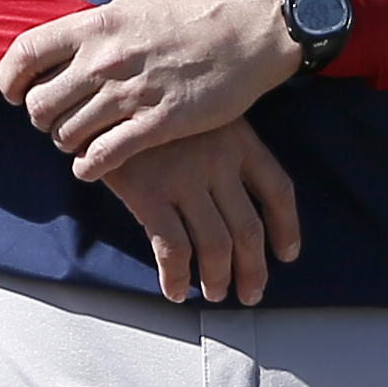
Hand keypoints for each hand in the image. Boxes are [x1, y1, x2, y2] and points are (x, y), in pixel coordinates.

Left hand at [0, 0, 302, 180]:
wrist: (253, 28)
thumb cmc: (196, 12)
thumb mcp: (136, 2)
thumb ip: (99, 26)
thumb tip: (71, 40)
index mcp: (97, 24)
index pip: (26, 54)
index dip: (10, 79)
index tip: (14, 92)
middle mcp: (107, 59)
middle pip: (40, 103)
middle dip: (42, 118)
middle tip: (57, 121)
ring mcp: (132, 93)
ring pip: (68, 134)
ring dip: (68, 143)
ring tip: (81, 140)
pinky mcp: (160, 123)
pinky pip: (104, 156)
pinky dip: (90, 167)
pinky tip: (94, 166)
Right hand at [101, 119, 302, 304]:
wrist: (101, 92)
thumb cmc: (149, 105)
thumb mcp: (199, 115)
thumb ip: (220, 149)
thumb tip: (233, 201)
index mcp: (238, 139)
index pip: (277, 190)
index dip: (286, 228)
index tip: (286, 254)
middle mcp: (218, 161)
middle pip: (249, 227)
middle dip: (253, 268)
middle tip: (251, 292)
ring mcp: (185, 178)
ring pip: (216, 244)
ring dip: (218, 278)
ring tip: (216, 294)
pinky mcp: (149, 193)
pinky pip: (173, 248)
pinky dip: (177, 276)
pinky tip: (176, 291)